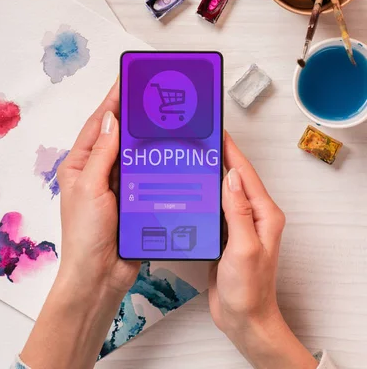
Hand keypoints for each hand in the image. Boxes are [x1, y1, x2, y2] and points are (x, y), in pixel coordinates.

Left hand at [21, 80, 139, 368]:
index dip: (112, 101)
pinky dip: (157, 163)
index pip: (99, 124)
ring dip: (148, 139)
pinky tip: (171, 153)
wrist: (100, 276)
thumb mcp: (90, 188)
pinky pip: (147, 174)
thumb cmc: (86, 234)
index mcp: (80, 164)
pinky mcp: (134, 199)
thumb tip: (112, 118)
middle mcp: (98, 170)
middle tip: (154, 96)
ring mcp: (117, 185)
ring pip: (135, 154)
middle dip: (133, 116)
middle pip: (118, 135)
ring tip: (166, 119)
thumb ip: (102, 154)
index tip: (127, 80)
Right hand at [209, 132, 316, 368]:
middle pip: (235, 178)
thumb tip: (232, 176)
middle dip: (219, 157)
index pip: (246, 174)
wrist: (244, 320)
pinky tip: (189, 191)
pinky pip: (215, 208)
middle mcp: (254, 216)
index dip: (231, 151)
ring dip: (210, 175)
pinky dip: (203, 196)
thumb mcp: (244, 248)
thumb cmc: (249, 290)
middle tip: (199, 140)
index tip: (218, 132)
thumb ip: (238, 211)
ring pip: (223, 191)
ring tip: (192, 159)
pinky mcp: (227, 236)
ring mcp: (240, 225)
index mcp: (264, 214)